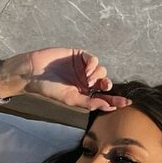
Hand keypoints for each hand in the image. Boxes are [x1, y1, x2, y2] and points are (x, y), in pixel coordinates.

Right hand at [14, 47, 133, 111]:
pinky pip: (93, 59)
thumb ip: (89, 103)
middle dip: (108, 86)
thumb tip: (107, 107)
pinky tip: (87, 71)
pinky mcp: (79, 56)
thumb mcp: (70, 99)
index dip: (115, 100)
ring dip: (99, 76)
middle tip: (106, 88)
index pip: (103, 98)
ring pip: (102, 71)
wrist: (34, 72)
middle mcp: (85, 81)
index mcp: (84, 93)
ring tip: (88, 80)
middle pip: (105, 83)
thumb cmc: (50, 88)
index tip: (126, 103)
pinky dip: (93, 65)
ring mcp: (83, 68)